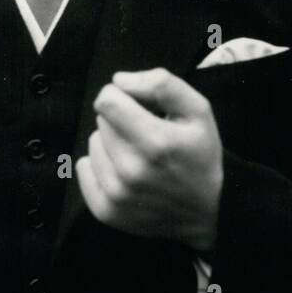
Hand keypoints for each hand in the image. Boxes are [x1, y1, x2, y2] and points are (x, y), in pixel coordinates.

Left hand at [77, 68, 222, 252]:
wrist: (207, 211)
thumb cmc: (201, 155)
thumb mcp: (198, 110)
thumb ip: (163, 85)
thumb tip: (120, 80)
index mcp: (156, 142)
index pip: (107, 101)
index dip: (122, 96)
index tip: (140, 105)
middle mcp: (132, 170)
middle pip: (102, 122)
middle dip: (121, 120)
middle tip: (146, 132)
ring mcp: (117, 195)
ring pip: (93, 144)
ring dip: (112, 143)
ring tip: (138, 154)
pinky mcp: (106, 211)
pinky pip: (84, 169)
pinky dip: (99, 165)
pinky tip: (124, 171)